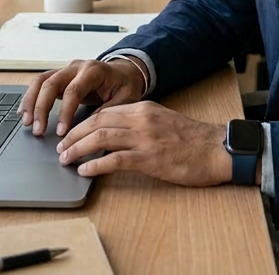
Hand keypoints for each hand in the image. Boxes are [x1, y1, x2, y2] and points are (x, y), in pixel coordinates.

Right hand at [19, 58, 146, 136]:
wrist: (124, 72)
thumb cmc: (125, 86)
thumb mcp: (125, 99)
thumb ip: (107, 112)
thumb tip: (88, 129)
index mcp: (94, 71)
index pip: (73, 90)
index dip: (65, 112)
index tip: (61, 132)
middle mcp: (76, 67)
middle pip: (51, 83)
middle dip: (42, 108)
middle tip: (38, 130)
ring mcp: (66, 70)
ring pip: (41, 81)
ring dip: (31, 102)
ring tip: (26, 122)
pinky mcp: (60, 76)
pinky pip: (40, 84)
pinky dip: (30, 98)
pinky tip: (24, 112)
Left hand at [55, 101, 232, 185]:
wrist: (217, 149)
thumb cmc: (193, 140)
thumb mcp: (163, 121)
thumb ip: (139, 124)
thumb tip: (114, 134)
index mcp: (144, 108)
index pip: (104, 112)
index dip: (82, 123)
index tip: (70, 134)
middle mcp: (141, 119)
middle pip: (97, 122)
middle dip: (74, 135)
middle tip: (60, 148)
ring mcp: (145, 138)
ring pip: (101, 138)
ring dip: (78, 148)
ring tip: (66, 159)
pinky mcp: (150, 158)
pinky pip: (115, 160)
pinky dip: (96, 164)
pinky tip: (85, 170)